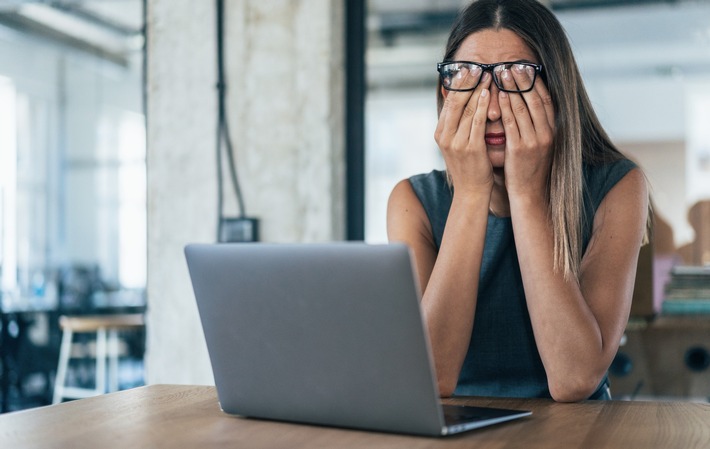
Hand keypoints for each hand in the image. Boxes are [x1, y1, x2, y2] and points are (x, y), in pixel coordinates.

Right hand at [434, 72, 493, 196]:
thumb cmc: (468, 166)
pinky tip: (489, 93)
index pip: (448, 102)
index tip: (467, 69)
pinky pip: (477, 121)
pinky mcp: (471, 148)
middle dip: (467, 82)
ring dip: (478, 89)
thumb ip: (457, 124)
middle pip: (455, 102)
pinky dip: (483, 105)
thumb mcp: (457, 143)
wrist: (471, 191)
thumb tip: (461, 102)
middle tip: (477, 66)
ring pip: (467, 109)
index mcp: (440, 133)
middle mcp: (445, 136)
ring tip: (487, 74)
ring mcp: (457, 142)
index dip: (458, 84)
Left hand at [498, 65, 554, 199]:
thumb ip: (536, 125)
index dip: (536, 82)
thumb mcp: (538, 144)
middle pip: (535, 99)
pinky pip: (512, 123)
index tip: (527, 67)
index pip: (546, 99)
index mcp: (553, 130)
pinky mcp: (520, 149)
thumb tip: (529, 105)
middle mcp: (547, 133)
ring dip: (512, 88)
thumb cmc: (529, 168)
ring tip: (502, 73)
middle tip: (512, 64)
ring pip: (523, 108)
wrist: (529, 193)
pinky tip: (499, 95)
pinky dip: (506, 107)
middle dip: (523, 80)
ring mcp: (534, 141)